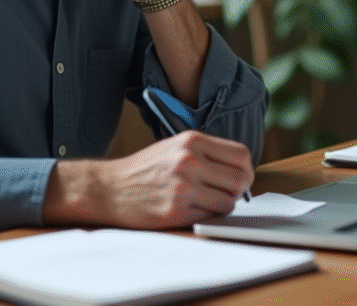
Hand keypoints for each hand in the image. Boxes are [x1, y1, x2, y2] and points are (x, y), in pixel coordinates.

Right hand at [44, 131, 253, 228]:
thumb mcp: (176, 147)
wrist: (111, 188)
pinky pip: (210, 217)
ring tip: (205, 201)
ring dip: (223, 205)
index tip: (239, 178)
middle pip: (241, 179)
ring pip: (229, 201)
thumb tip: (242, 170)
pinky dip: (207, 216)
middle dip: (238, 190)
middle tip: (226, 193)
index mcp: (192, 141)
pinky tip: (191, 209)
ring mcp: (183, 186)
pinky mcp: (176, 210)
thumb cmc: (146, 169)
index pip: (242, 155)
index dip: (245, 170)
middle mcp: (190, 160)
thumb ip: (207, 154)